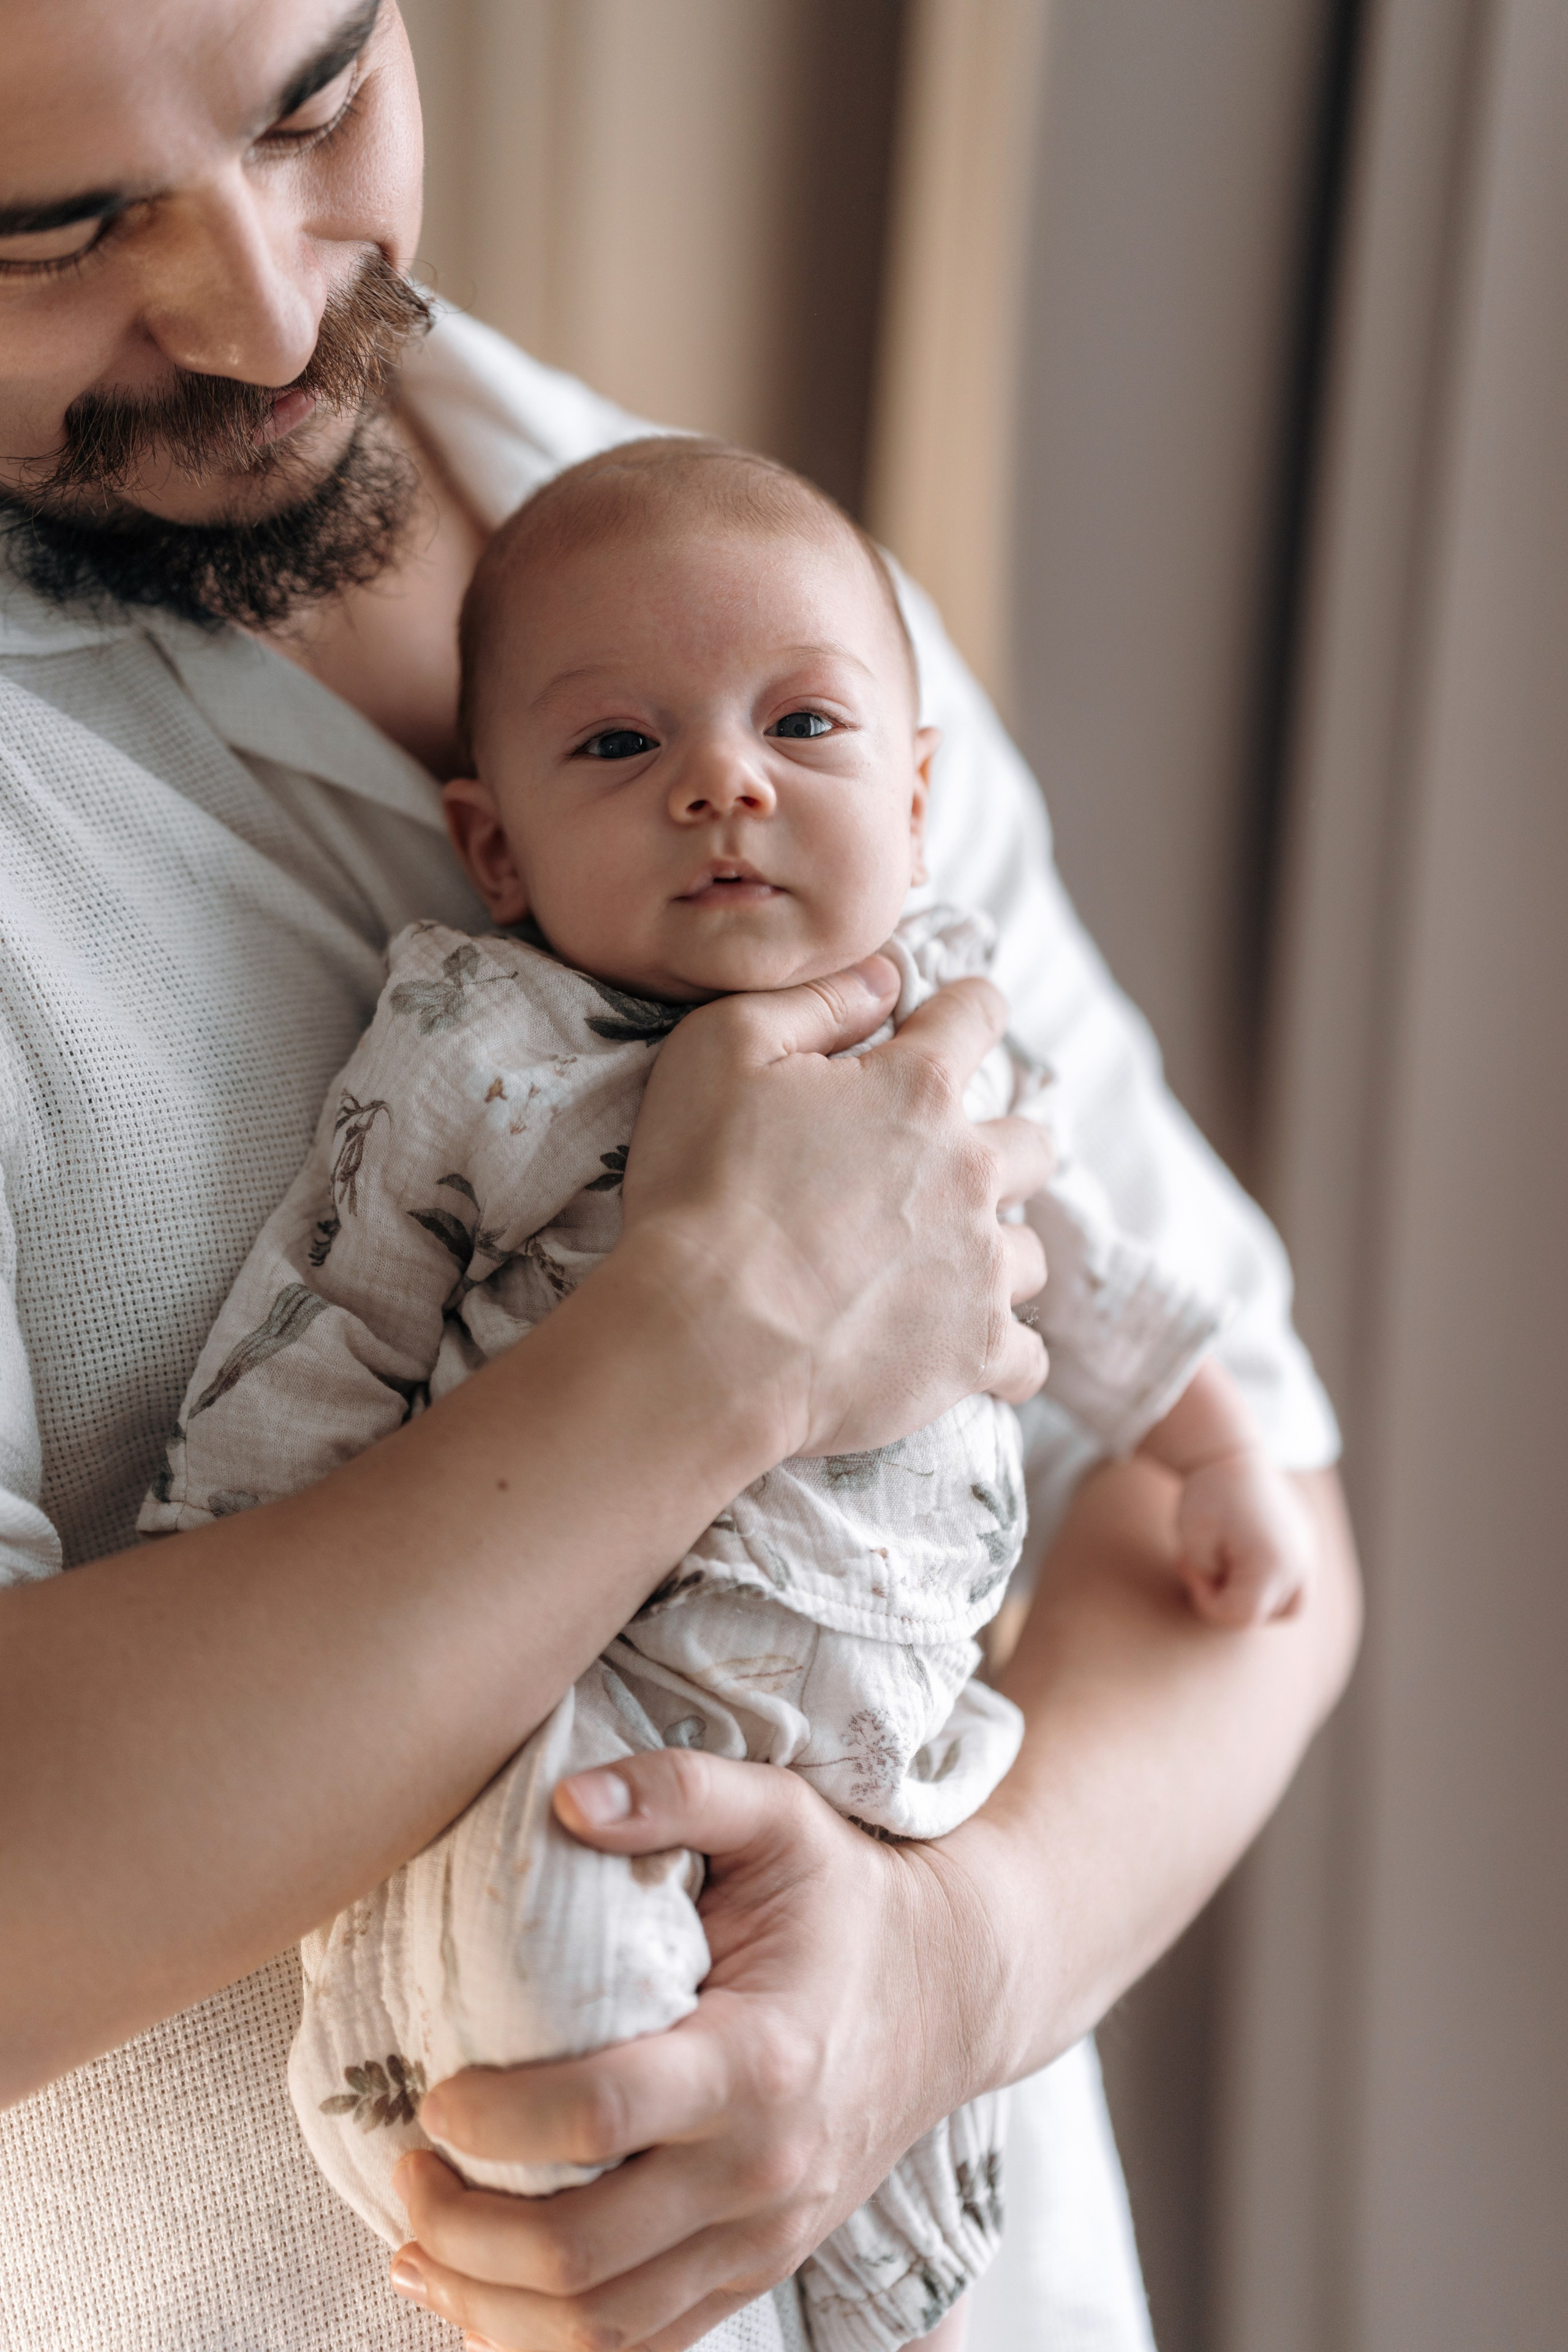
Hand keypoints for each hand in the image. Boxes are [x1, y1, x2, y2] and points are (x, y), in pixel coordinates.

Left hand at [387, 1751, 999, 2351]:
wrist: (954, 1987)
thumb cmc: (847, 1893)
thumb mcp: (777, 1813)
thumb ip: (678, 1790)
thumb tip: (564, 1798)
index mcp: (762, 2059)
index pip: (602, 2116)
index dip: (498, 2118)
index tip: (431, 2093)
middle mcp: (765, 2170)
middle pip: (587, 2253)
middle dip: (466, 2229)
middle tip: (405, 2167)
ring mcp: (767, 2237)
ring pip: (606, 2328)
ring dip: (488, 2303)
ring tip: (414, 2242)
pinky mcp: (761, 2269)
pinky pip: (645, 2345)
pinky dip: (550, 2341)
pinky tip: (478, 2298)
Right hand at [616, 958, 1051, 1461]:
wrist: (704, 1341)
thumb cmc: (699, 1190)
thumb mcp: (719, 1050)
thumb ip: (812, 1001)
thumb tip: (882, 978)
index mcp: (917, 1088)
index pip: (977, 1014)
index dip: (964, 1011)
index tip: (949, 1027)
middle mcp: (971, 1170)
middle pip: (1032, 1142)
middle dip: (996, 1147)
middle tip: (939, 1172)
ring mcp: (981, 1267)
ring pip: (1028, 1253)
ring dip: (991, 1254)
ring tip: (938, 1272)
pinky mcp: (977, 1353)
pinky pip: (1028, 1357)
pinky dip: (1001, 1355)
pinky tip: (958, 1353)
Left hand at [1175, 1446, 1316, 1624]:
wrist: (1228, 1450)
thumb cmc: (1206, 1497)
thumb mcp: (1194, 1547)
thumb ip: (1211, 1586)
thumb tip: (1231, 1602)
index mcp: (1273, 1563)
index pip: (1243, 1616)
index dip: (1208, 1603)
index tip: (1189, 1570)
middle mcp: (1300, 1561)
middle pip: (1271, 1615)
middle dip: (1235, 1603)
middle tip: (1208, 1571)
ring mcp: (1309, 1549)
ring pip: (1292, 1604)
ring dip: (1258, 1598)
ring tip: (1227, 1569)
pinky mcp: (1307, 1538)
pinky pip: (1296, 1577)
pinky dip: (1270, 1579)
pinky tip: (1241, 1554)